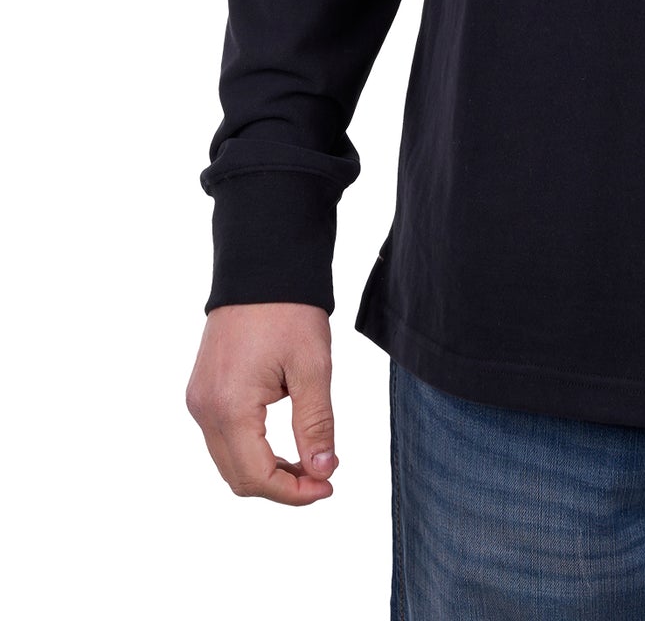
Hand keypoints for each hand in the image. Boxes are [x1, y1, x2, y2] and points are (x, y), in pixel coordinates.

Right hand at [186, 302, 337, 503]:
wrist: (261, 266)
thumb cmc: (288, 311)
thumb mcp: (312, 367)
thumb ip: (316, 423)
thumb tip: (323, 471)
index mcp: (229, 406)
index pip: (256, 477)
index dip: (294, 493)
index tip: (329, 485)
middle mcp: (204, 409)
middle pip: (238, 477)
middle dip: (281, 486)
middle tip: (322, 476)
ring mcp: (199, 400)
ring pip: (228, 461)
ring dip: (266, 470)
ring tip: (308, 460)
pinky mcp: (202, 391)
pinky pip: (223, 438)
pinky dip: (252, 450)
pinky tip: (283, 442)